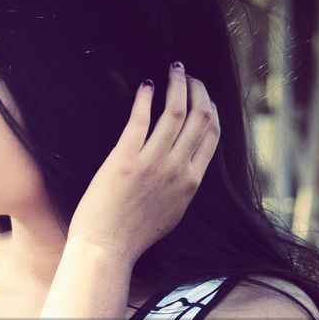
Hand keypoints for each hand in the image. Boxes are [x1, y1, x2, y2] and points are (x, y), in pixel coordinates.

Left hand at [66, 62, 219, 261]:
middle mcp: (177, 170)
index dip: (210, 108)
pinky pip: (141, 119)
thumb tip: (185, 167)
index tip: (203, 95)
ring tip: (174, 70)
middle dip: (198, 89)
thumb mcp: (171, 212)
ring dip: (178, 84)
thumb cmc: (133, 235)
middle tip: (189, 75)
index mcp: (191, 182)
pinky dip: (146, 97)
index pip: (212, 135)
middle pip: (200, 118)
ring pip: (176, 111)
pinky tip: (146, 85)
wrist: (106, 249)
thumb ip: (182, 187)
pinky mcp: (125, 160)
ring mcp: (152, 164)